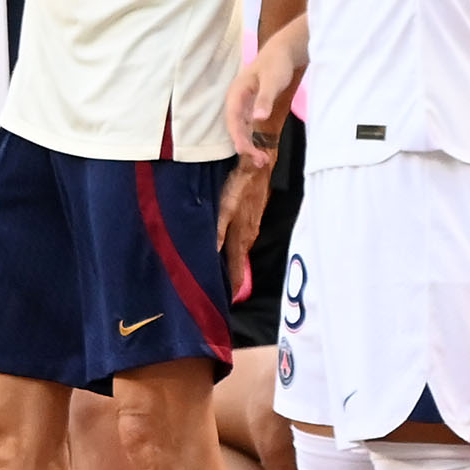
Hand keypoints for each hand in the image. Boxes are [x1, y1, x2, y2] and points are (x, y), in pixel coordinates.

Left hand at [217, 157, 272, 294]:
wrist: (259, 166)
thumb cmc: (241, 187)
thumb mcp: (224, 210)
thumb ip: (218, 233)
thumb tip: (211, 255)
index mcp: (241, 240)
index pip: (237, 274)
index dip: (231, 290)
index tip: (223, 302)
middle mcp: (248, 237)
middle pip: (237, 265)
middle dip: (227, 278)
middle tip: (212, 289)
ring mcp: (251, 228)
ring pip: (238, 252)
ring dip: (228, 262)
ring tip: (214, 271)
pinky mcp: (250, 218)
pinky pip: (239, 239)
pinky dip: (231, 247)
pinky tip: (222, 244)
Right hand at [226, 35, 299, 165]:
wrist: (283, 53)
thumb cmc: (276, 64)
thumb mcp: (272, 81)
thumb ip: (265, 99)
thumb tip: (257, 118)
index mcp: (236, 93)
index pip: (232, 119)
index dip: (237, 136)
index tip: (244, 151)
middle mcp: (236, 101)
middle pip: (235, 127)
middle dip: (245, 145)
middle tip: (260, 161)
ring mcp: (243, 105)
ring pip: (241, 129)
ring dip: (249, 145)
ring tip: (262, 161)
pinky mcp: (251, 108)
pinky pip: (248, 128)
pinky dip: (254, 139)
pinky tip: (261, 150)